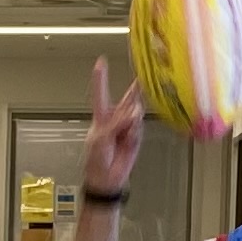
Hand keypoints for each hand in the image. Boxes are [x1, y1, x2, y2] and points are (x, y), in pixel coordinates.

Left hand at [81, 57, 144, 196]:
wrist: (107, 178)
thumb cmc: (97, 159)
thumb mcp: (101, 139)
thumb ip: (116, 124)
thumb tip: (131, 114)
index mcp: (102, 117)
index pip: (101, 93)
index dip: (101, 78)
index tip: (101, 62)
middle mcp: (116, 118)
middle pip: (127, 99)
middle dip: (135, 89)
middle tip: (144, 76)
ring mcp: (127, 126)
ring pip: (136, 113)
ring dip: (133, 119)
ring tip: (127, 130)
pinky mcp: (136, 136)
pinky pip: (139, 128)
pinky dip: (135, 133)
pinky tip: (129, 139)